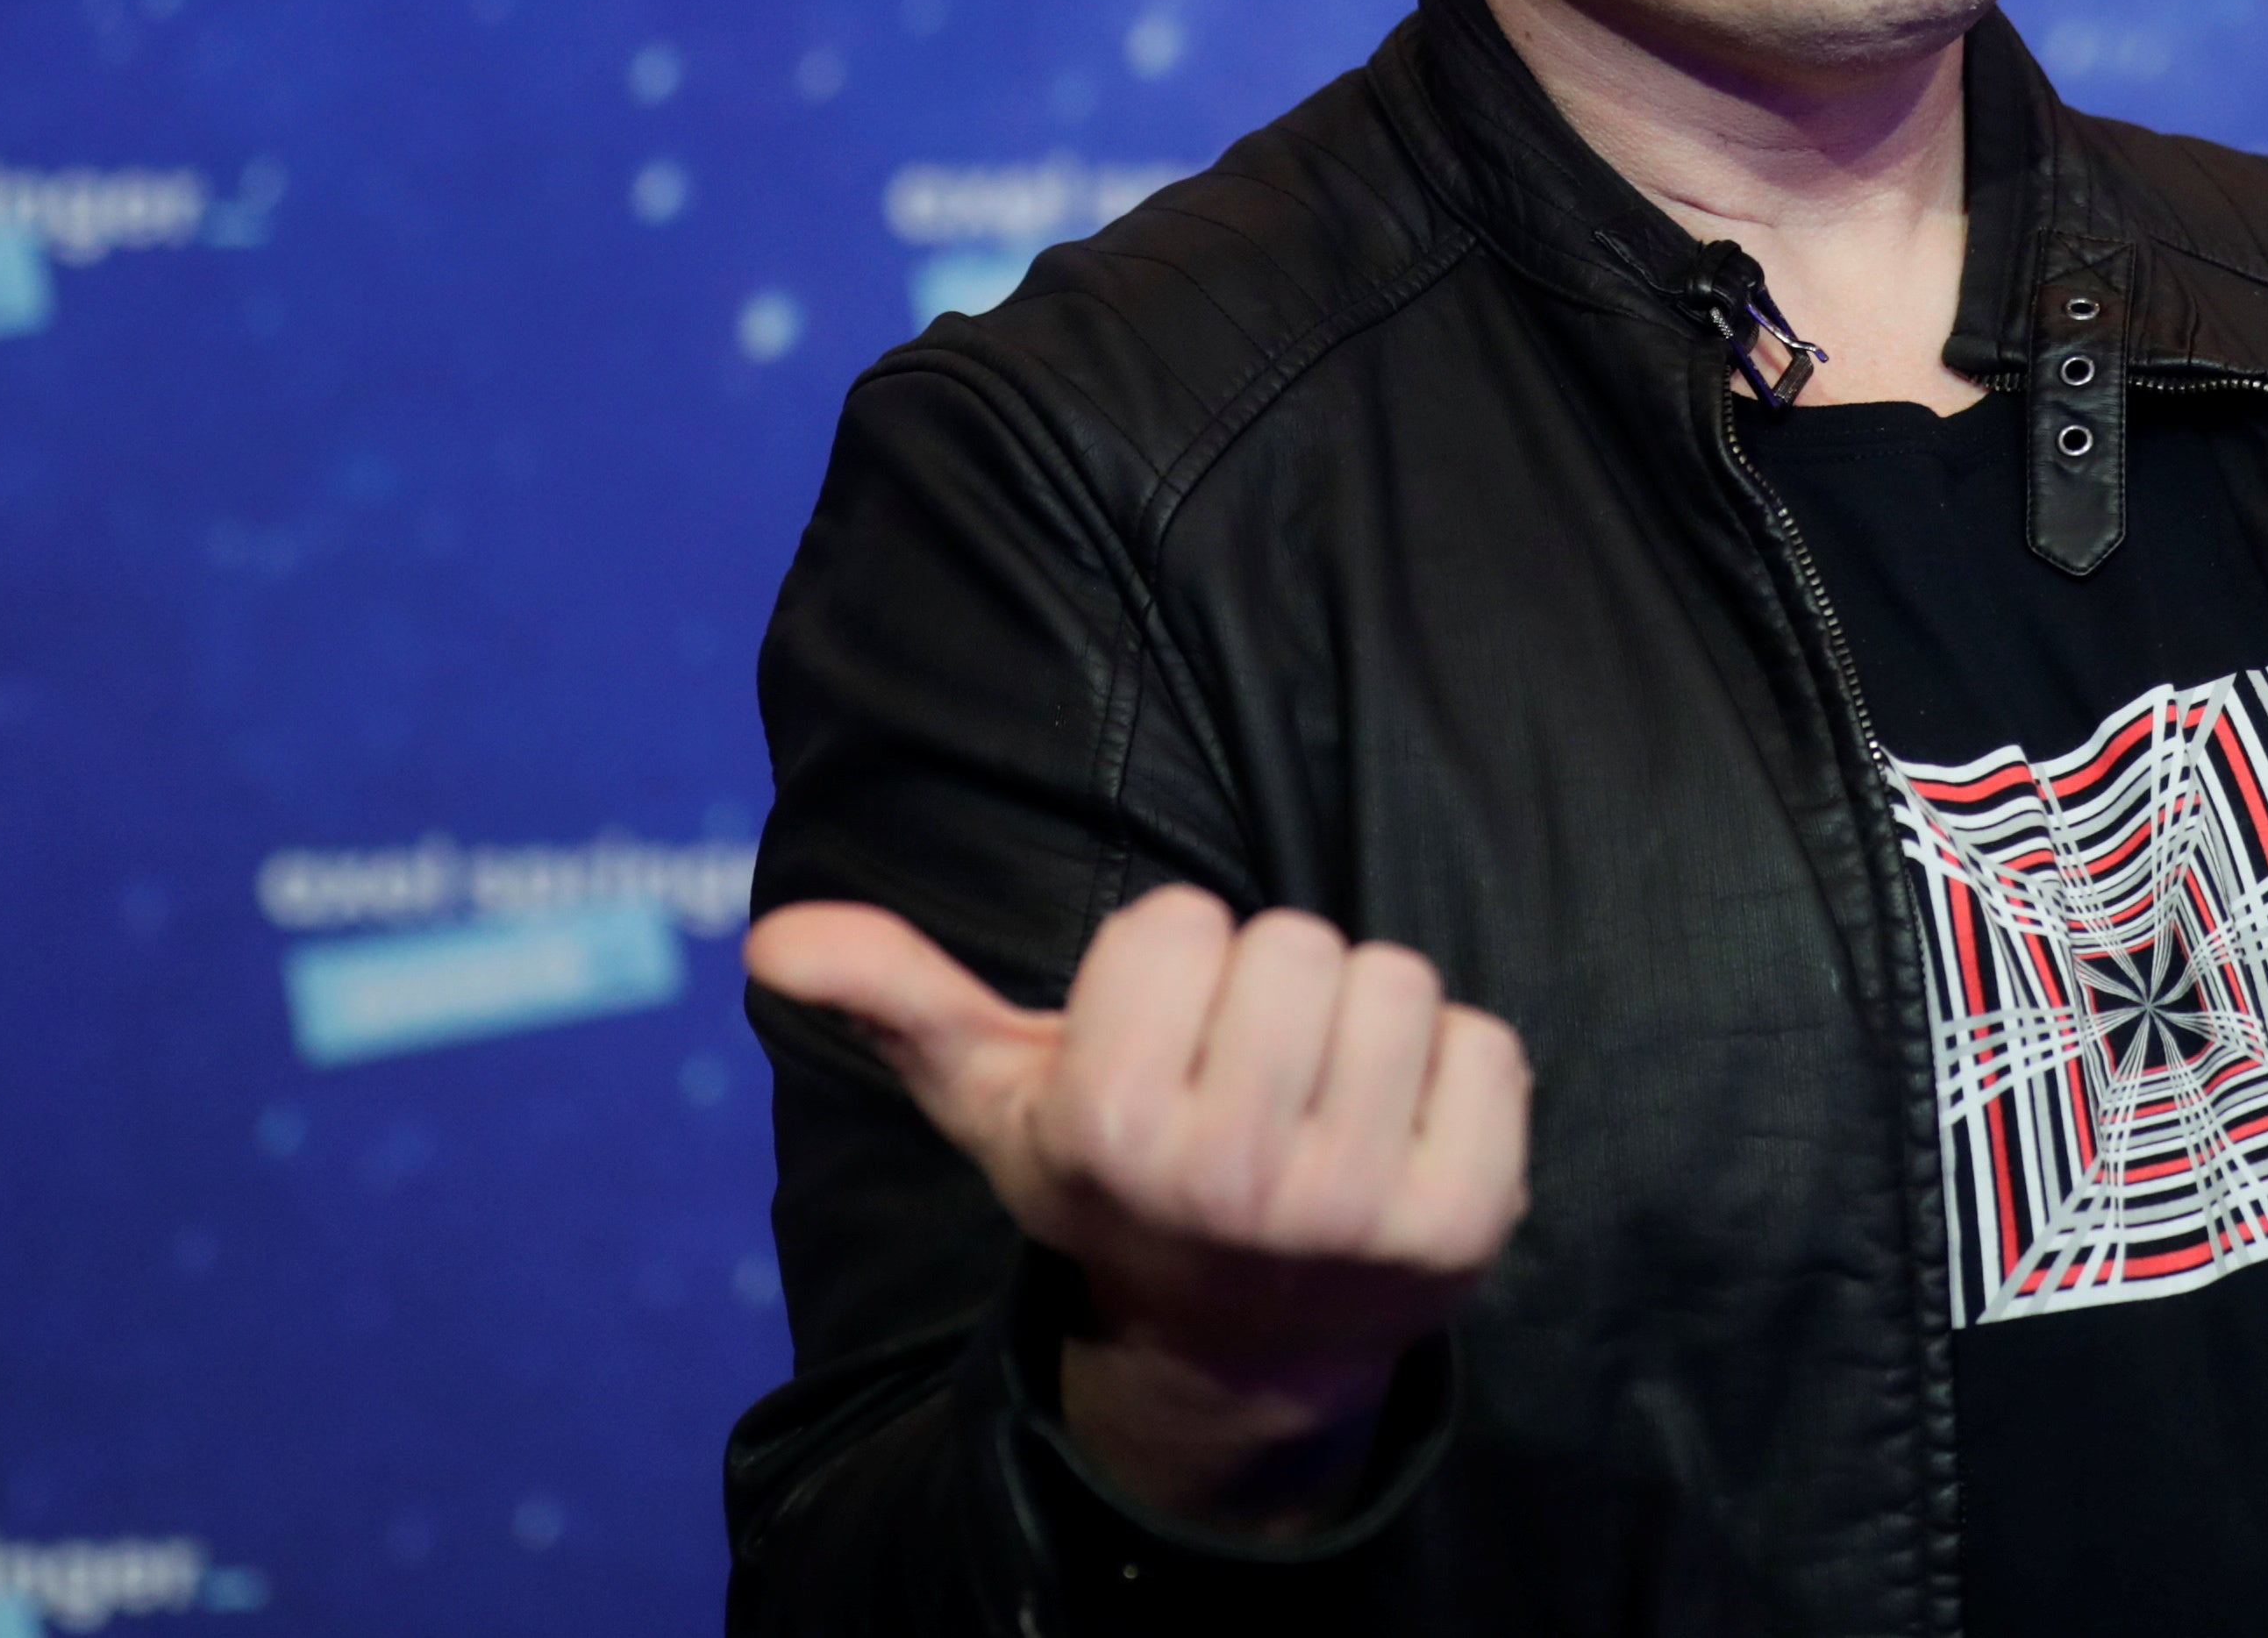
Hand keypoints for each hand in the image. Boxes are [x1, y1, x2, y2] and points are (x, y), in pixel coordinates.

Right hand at [745, 886, 1529, 1528]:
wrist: (1245, 1347)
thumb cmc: (1123, 1184)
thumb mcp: (1004, 1105)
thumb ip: (903, 1006)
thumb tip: (778, 936)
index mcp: (1109, 1132)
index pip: (1180, 920)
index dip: (1173, 963)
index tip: (1161, 1039)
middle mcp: (1229, 1177)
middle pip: (1294, 940)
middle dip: (1273, 985)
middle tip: (1249, 1071)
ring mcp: (1355, 1208)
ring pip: (1395, 978)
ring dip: (1365, 1017)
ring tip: (1319, 1096)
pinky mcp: (1465, 1220)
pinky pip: (1489, 1043)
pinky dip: (1457, 1069)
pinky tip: (1400, 1131)